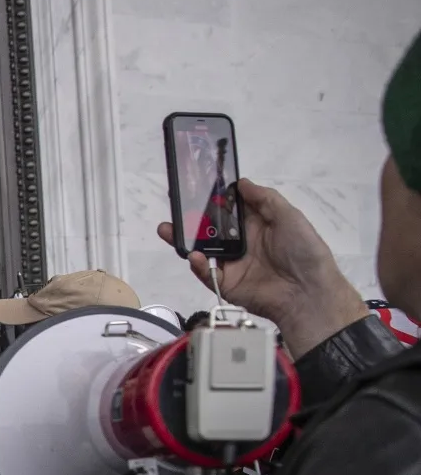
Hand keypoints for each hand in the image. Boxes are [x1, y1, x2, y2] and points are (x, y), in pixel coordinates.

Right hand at [156, 178, 365, 355]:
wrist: (307, 291)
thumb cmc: (302, 250)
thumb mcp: (288, 216)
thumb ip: (264, 198)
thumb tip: (240, 183)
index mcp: (254, 226)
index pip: (228, 210)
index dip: (212, 200)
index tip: (194, 189)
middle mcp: (240, 243)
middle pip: (209, 230)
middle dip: (190, 220)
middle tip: (174, 210)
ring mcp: (231, 264)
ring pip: (202, 251)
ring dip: (184, 240)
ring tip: (167, 230)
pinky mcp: (225, 284)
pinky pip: (207, 274)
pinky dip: (198, 265)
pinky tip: (194, 255)